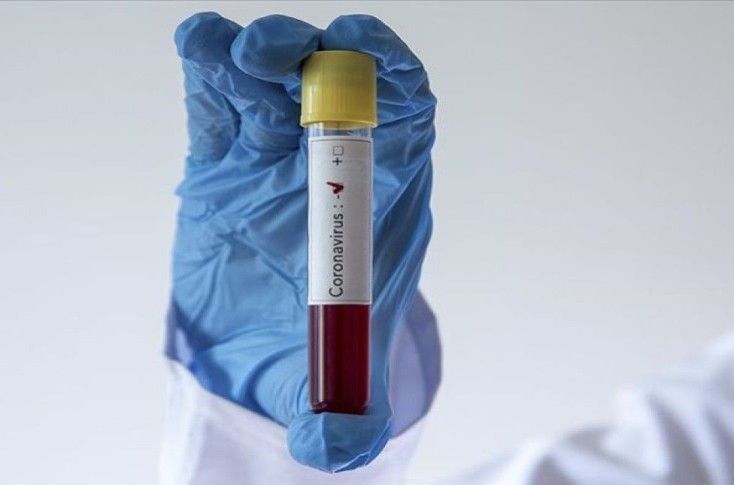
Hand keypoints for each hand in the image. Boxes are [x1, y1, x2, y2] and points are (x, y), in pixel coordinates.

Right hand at [168, 12, 435, 471]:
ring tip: (226, 53)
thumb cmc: (313, 357)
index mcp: (379, 201)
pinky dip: (209, 69)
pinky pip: (219, 101)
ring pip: (273, 81)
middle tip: (273, 59)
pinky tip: (198, 47)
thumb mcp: (333, 395)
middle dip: (314, 58)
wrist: (255, 352)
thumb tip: (337, 448)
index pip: (403, 118)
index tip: (364, 48)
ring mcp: (274, 154)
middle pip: (340, 85)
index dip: (390, 75)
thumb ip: (344, 422)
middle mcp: (331, 165)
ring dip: (254, 55)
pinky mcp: (222, 157)